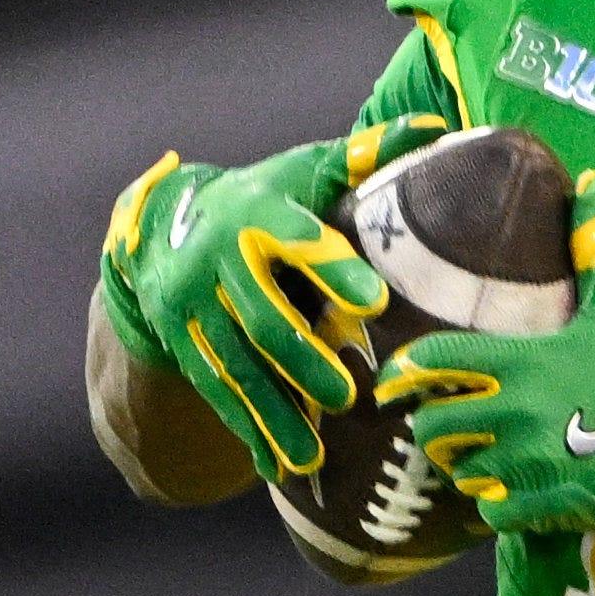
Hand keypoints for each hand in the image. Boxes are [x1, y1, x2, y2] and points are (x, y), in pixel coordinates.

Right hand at [100, 136, 388, 477]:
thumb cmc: (263, 198)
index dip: (332, 268)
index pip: (296, 240)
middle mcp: (216, 262)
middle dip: (302, 358)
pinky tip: (277, 466)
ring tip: (312, 454)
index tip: (376, 301)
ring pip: (236, 365)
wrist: (161, 226)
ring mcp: (193, 309)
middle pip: (262, 317)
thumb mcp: (304, 173)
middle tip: (348, 393)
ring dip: (272, 412)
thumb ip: (365, 157)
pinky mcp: (183, 345)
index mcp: (256, 215)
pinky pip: (216, 391)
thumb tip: (432, 129)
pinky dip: (246, 429)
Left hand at [385, 173, 594, 546]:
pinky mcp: (542, 502)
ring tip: (482, 461)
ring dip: (463, 469)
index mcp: (523, 361)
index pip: (433, 362)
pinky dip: (496, 507)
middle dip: (435, 431)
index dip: (404, 372)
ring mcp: (528, 460)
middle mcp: (517, 410)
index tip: (393, 381)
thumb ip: (592, 250)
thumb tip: (592, 182)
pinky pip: (489, 511)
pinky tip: (514, 495)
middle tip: (448, 430)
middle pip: (431, 427)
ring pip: (456, 471)